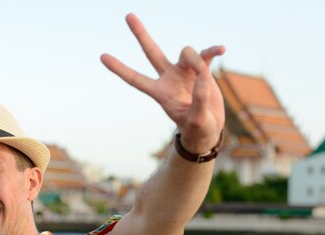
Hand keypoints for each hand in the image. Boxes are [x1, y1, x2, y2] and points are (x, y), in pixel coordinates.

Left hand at [101, 13, 224, 151]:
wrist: (208, 129)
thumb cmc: (198, 128)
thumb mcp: (197, 119)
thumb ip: (199, 100)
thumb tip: (202, 75)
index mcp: (160, 93)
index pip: (136, 79)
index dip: (120, 69)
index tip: (103, 57)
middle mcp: (169, 78)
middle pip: (152, 53)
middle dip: (141, 35)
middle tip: (128, 15)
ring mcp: (184, 72)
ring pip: (185, 53)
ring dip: (196, 60)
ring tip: (205, 76)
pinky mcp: (201, 69)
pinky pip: (205, 54)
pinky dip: (212, 51)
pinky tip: (221, 49)